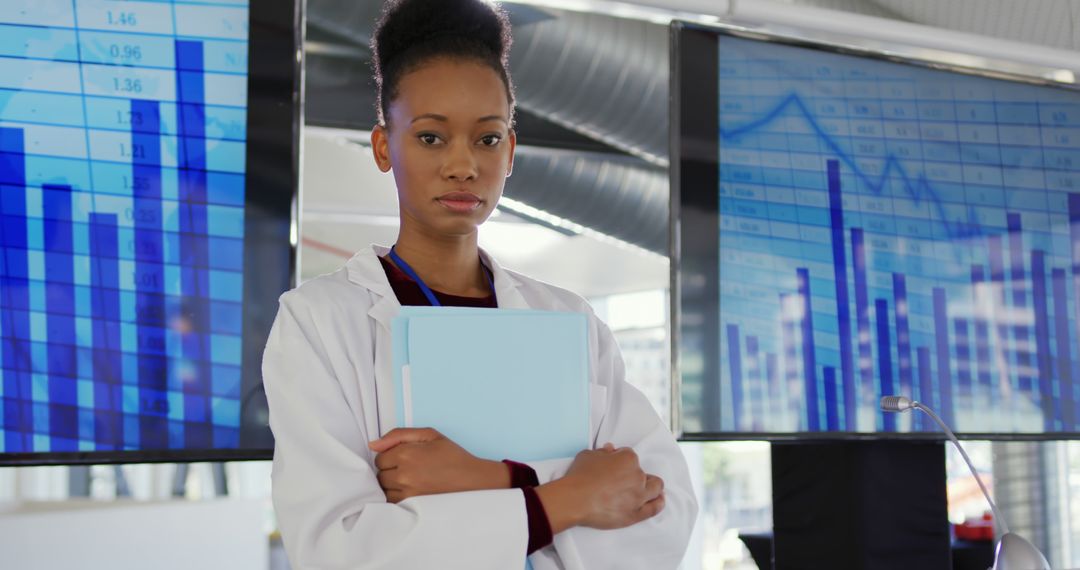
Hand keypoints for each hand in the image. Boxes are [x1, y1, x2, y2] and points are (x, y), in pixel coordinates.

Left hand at [369, 428, 509, 502]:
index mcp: (406, 454)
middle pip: (379, 474)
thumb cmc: (453, 456)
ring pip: (384, 489)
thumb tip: (373, 444)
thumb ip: (399, 435)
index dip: (391, 455)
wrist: (472, 480)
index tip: (404, 456)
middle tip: (409, 468)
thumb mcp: (429, 435)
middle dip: (390, 470)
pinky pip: (391, 501)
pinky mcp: (412, 506)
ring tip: (411, 479)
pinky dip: (397, 496)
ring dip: (392, 484)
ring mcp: (407, 492)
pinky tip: (411, 490)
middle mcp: (404, 474)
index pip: (380, 456)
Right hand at [536, 443, 664, 532]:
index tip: (613, 466)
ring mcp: (639, 496)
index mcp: (628, 459)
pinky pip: (654, 508)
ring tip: (646, 489)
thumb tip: (610, 450)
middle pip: (643, 472)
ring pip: (656, 488)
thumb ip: (602, 452)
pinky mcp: (636, 513)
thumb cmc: (579, 476)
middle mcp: (637, 476)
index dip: (621, 460)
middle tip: (624, 480)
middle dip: (636, 474)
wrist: (575, 500)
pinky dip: (658, 503)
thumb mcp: (588, 455)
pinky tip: (659, 500)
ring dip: (652, 486)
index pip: (629, 456)